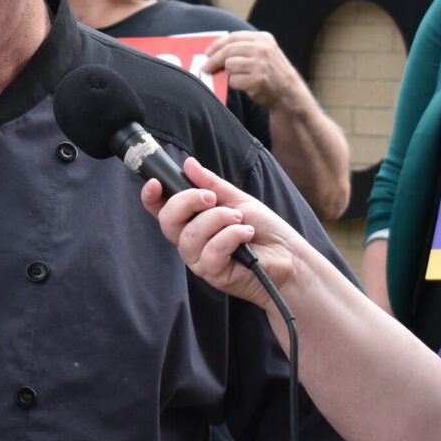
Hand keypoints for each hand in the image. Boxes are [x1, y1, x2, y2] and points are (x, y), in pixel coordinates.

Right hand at [145, 156, 316, 308]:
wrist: (289, 256)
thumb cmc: (264, 229)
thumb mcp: (237, 199)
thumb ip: (211, 184)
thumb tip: (189, 164)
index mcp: (192, 222)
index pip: (161, 210)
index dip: (151, 197)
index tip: (155, 182)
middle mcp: (191, 242)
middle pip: (167, 221)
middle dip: (187, 201)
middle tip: (212, 198)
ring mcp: (200, 261)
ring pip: (189, 236)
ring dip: (218, 220)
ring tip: (240, 219)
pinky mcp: (214, 275)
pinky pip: (211, 252)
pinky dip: (231, 236)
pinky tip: (246, 234)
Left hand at [200, 30, 302, 110]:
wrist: (289, 93)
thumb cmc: (271, 72)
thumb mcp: (265, 52)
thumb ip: (245, 47)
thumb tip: (215, 50)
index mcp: (264, 39)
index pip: (234, 37)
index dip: (217, 44)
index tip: (207, 52)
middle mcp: (262, 49)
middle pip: (228, 51)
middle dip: (213, 60)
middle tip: (205, 67)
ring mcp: (260, 65)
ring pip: (230, 66)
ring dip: (229, 73)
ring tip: (239, 77)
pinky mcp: (256, 80)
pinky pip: (234, 81)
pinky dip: (235, 84)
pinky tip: (246, 85)